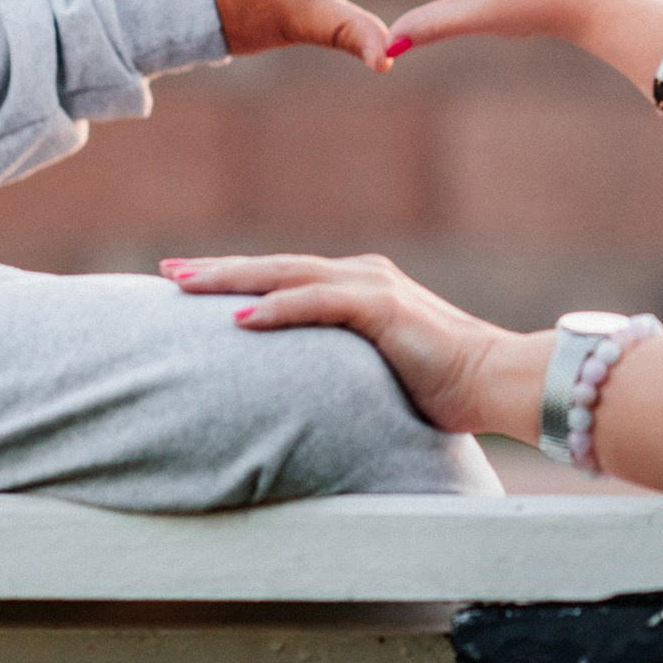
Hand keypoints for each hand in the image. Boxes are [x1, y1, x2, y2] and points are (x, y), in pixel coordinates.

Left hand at [161, 252, 537, 438]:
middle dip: (217, 270)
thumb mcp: (375, 372)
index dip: (234, 279)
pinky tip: (240, 318)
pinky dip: (278, 308)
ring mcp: (371, 287)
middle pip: (273, 267)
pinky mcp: (384, 308)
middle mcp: (360, 276)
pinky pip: (318, 303)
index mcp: (357, 287)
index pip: (283, 278)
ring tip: (184, 285)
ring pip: (287, 275)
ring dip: (233, 279)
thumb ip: (338, 367)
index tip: (186, 284)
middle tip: (166, 272)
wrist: (497, 380)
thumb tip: (298, 395)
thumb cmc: (442, 386)